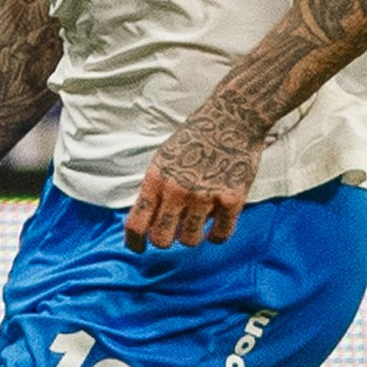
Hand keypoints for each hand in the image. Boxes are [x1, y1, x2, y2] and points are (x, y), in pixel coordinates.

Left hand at [124, 104, 262, 251]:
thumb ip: (156, 188)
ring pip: (190, 240)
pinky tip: (215, 229)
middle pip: (161, 239)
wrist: (231, 118)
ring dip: (191, 237)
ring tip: (196, 224)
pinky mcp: (231, 199)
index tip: (139, 248)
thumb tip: (150, 218)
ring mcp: (205, 196)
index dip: (135, 242)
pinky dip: (216, 236)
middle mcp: (178, 190)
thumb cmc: (196, 136)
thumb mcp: (164, 158)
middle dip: (164, 240)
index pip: (136, 223)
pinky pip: (220, 234)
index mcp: (156, 179)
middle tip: (172, 233)